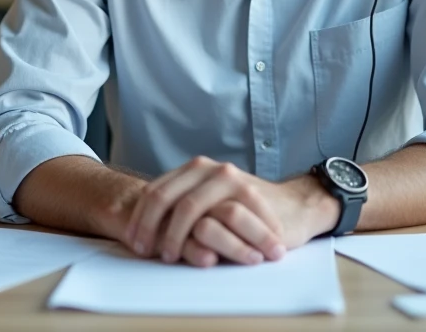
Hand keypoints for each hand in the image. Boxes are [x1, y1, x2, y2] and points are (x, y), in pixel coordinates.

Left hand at [123, 156, 338, 267]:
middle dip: (151, 229)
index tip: (134, 244)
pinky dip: (207, 240)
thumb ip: (182, 205)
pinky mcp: (248, 193)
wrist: (291, 207)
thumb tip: (141, 227)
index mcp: (192, 169)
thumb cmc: (245, 212)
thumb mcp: (208, 203)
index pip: (154, 191)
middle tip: (147, 253)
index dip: (139, 219)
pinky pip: (219, 217)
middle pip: (165, 197)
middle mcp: (207, 168)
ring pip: (188, 207)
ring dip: (175, 237)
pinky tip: (204, 257)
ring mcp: (228, 178)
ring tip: (171, 257)